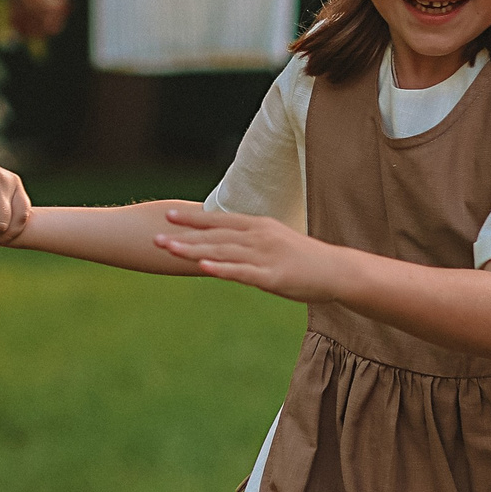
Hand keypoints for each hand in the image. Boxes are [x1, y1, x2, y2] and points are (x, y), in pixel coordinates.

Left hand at [153, 206, 345, 301]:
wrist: (336, 271)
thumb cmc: (304, 259)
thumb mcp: (275, 242)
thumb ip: (250, 241)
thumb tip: (229, 242)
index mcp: (258, 227)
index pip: (219, 219)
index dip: (193, 217)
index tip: (167, 214)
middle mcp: (258, 237)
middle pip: (214, 235)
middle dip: (183, 235)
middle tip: (154, 235)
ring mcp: (264, 256)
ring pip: (222, 251)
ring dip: (192, 250)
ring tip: (168, 249)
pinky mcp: (272, 276)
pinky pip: (241, 272)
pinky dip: (220, 268)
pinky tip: (201, 267)